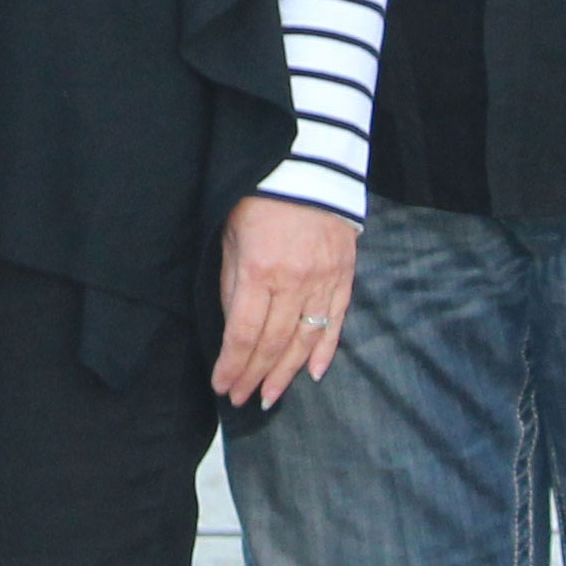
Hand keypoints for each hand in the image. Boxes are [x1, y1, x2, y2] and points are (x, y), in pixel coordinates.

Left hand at [210, 196, 356, 408]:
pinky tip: (312, 373)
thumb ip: (232, 286)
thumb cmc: (258, 199)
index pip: (245, 334)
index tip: (222, 386)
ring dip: (287, 373)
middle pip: (274, 343)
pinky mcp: (344, 274)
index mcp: (260, 270)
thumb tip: (233, 330)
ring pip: (305, 339)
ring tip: (271, 396)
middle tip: (242, 399)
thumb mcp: (230, 237)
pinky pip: (336, 321)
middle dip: (255, 376)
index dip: (232, 366)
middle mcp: (295, 281)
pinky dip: (324, 350)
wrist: (306, 166)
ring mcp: (323, 280)